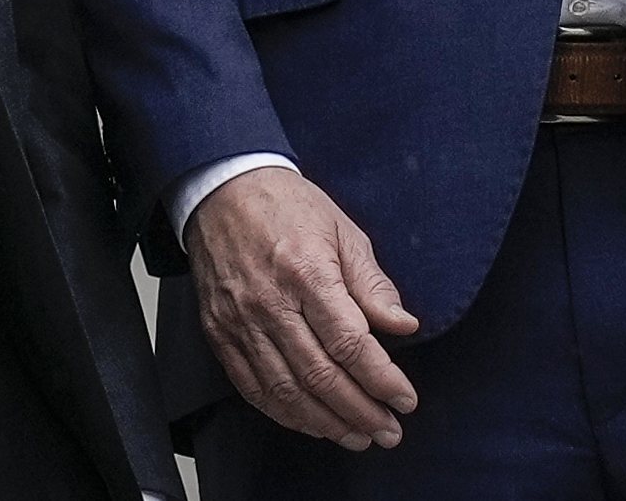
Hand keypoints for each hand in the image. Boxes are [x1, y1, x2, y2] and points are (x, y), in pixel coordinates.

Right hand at [184, 167, 420, 448]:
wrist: (222, 188)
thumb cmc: (286, 205)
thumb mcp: (342, 230)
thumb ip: (372, 283)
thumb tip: (403, 325)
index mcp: (306, 271)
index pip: (350, 343)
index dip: (382, 380)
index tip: (406, 400)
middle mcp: (270, 302)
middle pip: (320, 375)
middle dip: (361, 412)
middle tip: (390, 430)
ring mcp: (240, 320)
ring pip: (286, 390)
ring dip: (327, 422)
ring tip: (357, 436)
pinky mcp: (219, 332)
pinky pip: (252, 386)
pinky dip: (284, 413)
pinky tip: (311, 423)